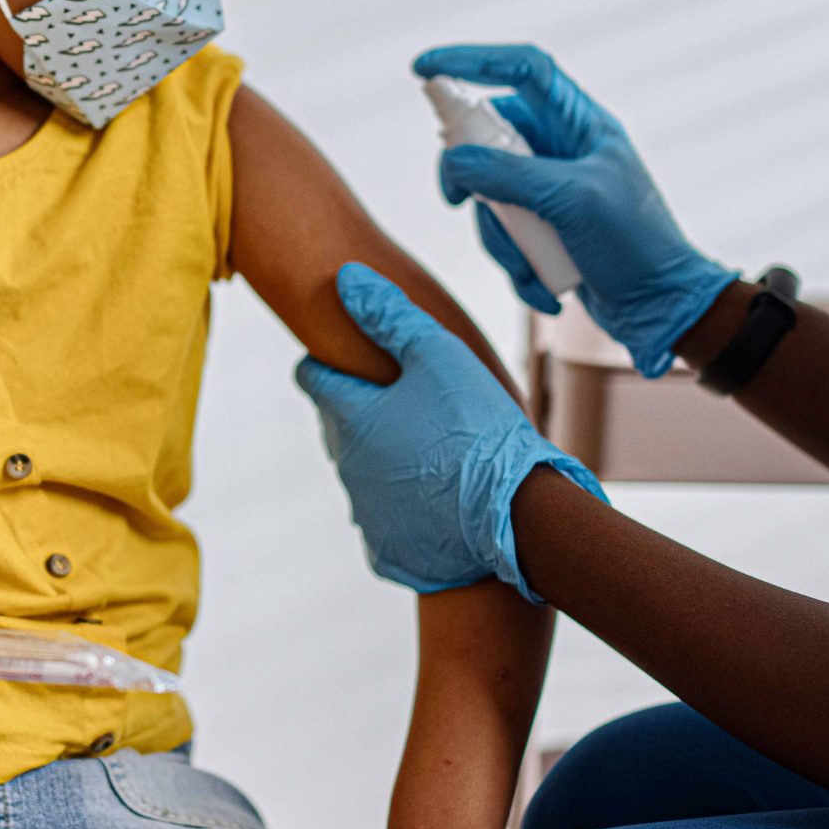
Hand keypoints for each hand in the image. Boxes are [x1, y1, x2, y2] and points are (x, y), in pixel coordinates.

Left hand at [296, 264, 605, 597]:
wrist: (516, 520)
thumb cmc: (478, 430)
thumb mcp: (439, 356)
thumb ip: (390, 315)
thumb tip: (347, 279)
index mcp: (351, 416)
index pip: (312, 376)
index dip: (329, 360)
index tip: (351, 356)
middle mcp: (347, 465)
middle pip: (337, 426)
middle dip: (360, 409)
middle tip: (403, 400)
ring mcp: (365, 511)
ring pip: (361, 472)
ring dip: (383, 457)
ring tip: (429, 448)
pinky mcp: (388, 549)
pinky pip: (385, 519)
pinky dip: (404, 505)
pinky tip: (437, 495)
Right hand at [415, 43, 735, 376]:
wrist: (661, 308)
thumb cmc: (637, 245)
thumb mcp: (572, 201)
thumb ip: (508, 174)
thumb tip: (454, 162)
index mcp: (580, 123)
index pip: (523, 68)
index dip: (473, 59)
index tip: (424, 68)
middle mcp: (561, 147)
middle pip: (487, 136)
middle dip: (471, 176)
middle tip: (457, 197)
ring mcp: (549, 187)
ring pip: (488, 191)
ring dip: (500, 236)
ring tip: (529, 264)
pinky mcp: (542, 226)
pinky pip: (502, 231)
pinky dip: (515, 261)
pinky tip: (543, 286)